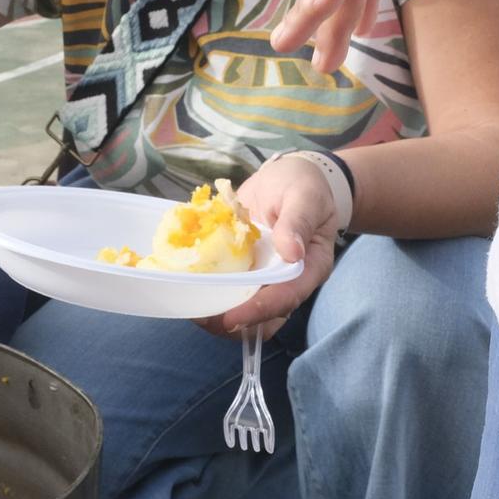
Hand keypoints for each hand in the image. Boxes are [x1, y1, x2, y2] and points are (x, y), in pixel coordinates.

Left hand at [196, 155, 338, 339]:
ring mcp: (264, 277)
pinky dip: (208, 289)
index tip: (231, 318)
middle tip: (202, 317)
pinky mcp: (244, 269)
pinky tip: (188, 283)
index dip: (259, 312)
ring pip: (243, 308)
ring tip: (190, 307)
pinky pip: (227, 287)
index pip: (287, 298)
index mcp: (310, 267)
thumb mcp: (304, 196)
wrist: (286, 176)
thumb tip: (292, 252)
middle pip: (264, 317)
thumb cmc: (302, 184)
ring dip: (217, 312)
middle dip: (233, 322)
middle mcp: (288, 280)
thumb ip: (297, 221)